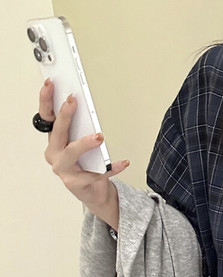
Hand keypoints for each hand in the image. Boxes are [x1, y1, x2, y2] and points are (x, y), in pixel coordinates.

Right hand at [39, 78, 128, 225]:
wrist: (93, 192)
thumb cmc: (86, 164)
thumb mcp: (81, 142)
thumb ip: (80, 126)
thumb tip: (84, 105)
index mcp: (54, 140)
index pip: (46, 117)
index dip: (46, 100)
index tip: (51, 84)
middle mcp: (55, 154)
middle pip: (58, 133)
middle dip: (64, 116)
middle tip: (73, 102)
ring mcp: (65, 170)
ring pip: (72, 153)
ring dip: (84, 143)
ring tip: (99, 137)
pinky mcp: (78, 184)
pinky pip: (97, 173)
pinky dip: (112, 167)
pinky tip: (123, 162)